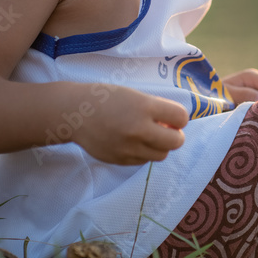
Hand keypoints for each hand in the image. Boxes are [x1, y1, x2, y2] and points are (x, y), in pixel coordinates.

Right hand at [69, 84, 188, 165]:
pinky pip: (144, 161)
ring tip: (149, 136)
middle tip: (166, 129)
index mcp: (144, 107)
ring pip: (162, 155)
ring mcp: (129, 148)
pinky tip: (133, 142)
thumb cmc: (108, 99)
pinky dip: (144, 153)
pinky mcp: (121, 160)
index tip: (173, 117)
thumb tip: (177, 124)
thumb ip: (157, 109)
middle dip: (175, 135)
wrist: (76, 114)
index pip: (181, 117)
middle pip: (176, 142)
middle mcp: (139, 129)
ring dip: (160, 146)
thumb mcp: (136, 96)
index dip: (180, 118)